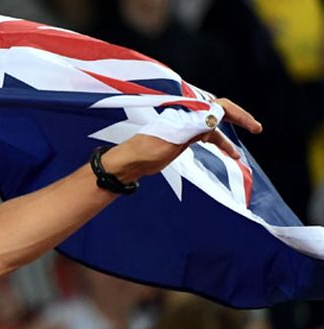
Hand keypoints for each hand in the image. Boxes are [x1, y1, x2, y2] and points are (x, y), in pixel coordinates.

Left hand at [103, 98, 262, 181]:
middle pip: (220, 113)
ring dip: (228, 139)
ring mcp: (185, 126)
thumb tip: (219, 113)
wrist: (130, 162)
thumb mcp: (176, 136)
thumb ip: (197, 123)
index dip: (239, 115)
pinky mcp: (182, 138)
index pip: (220, 107)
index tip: (254, 128)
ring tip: (238, 154)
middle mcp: (188, 115)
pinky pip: (206, 137)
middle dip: (239, 119)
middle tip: (257, 129)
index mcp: (188, 111)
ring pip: (214, 128)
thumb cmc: (149, 148)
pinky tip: (228, 154)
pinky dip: (218, 144)